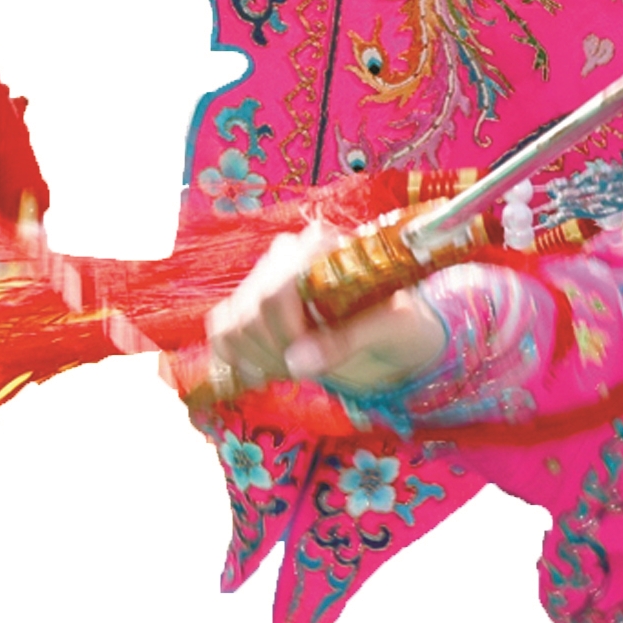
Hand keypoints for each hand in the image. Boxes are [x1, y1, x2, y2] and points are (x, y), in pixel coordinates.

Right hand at [203, 228, 447, 401]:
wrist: (394, 335)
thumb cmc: (401, 324)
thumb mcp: (390, 328)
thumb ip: (347, 340)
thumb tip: (299, 361)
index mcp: (324, 247)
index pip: (279, 288)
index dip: (285, 333)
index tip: (305, 366)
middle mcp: (288, 254)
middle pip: (251, 307)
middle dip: (274, 352)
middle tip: (304, 375)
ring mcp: (264, 277)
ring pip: (232, 320)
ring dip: (256, 358)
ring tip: (291, 372)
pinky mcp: (250, 302)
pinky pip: (221, 327)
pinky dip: (234, 356)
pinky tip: (262, 373)